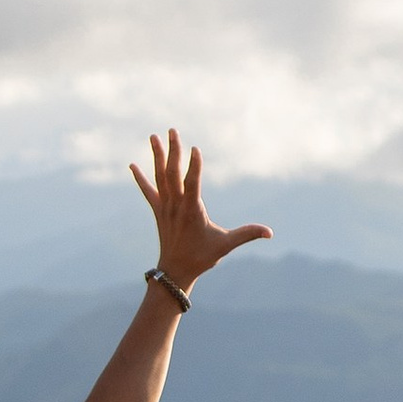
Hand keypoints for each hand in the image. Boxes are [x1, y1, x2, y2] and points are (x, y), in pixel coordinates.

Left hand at [130, 129, 270, 291]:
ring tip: (153, 136)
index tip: (195, 148)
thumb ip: (247, 234)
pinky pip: (147, 191)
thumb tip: (270, 232)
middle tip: (172, 130)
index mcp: (192, 211)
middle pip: (172, 173)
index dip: (194, 166)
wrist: (175, 271)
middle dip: (173, 151)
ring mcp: (165, 207)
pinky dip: (140, 178)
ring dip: (157, 156)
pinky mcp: (158, 211)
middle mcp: (176, 206)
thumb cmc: (202, 257)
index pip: (192, 184)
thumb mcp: (226, 245)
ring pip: (159, 177)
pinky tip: (132, 165)